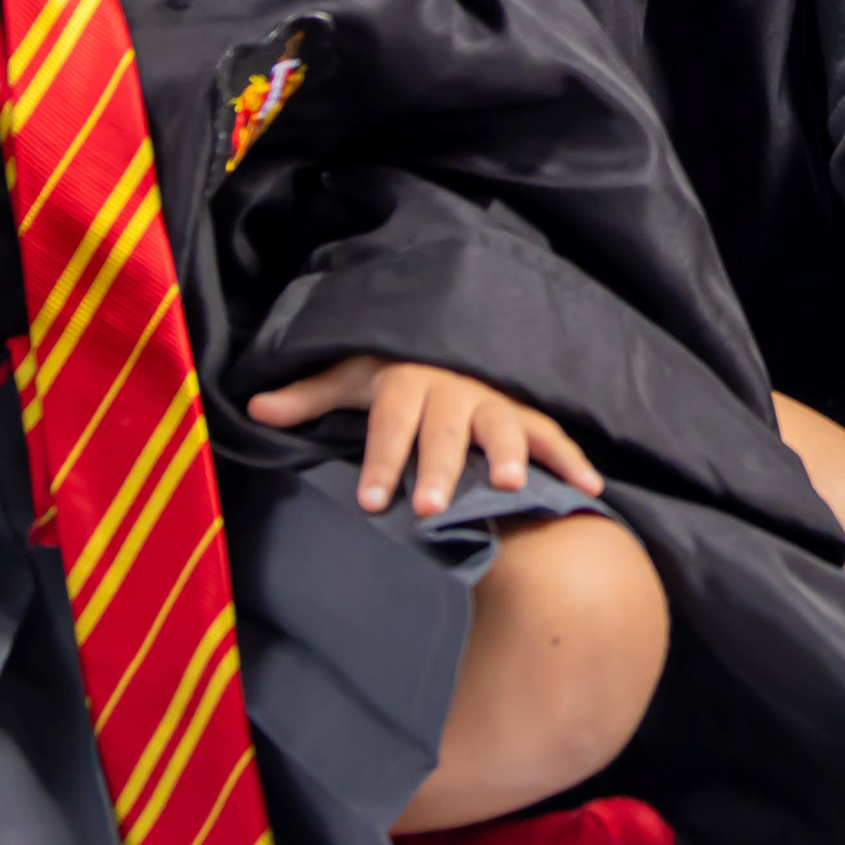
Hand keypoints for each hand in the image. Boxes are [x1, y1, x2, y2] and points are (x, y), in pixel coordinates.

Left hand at [249, 358, 604, 515]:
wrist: (456, 337)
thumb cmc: (397, 371)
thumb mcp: (354, 376)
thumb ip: (311, 396)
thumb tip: (254, 408)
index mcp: (408, 380)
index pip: (391, 421)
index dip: (382, 459)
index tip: (371, 502)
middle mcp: (455, 388)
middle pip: (446, 429)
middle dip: (441, 466)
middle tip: (432, 507)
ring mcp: (495, 400)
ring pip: (503, 425)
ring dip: (508, 454)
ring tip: (510, 486)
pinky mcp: (526, 413)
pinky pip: (551, 433)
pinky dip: (571, 458)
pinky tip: (589, 486)